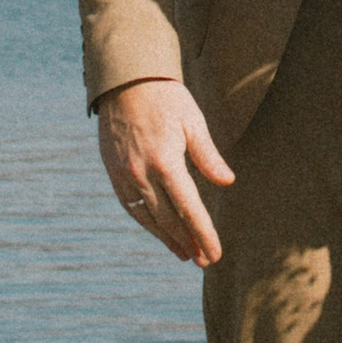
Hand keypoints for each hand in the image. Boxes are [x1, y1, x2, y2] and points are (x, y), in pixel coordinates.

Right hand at [96, 76, 233, 265]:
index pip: (188, 207)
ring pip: (147, 217)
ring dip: (167, 238)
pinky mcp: (113, 172)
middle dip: (188, 242)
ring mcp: (124, 175)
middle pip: (168, 219)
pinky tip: (160, 232)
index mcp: (165, 160)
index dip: (203, 233)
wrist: (125, 81)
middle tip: (203, 260)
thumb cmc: (166, 98)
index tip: (214, 253)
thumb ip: (208, 156)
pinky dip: (147, 223)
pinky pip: (130, 206)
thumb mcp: (193, 121)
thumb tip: (227, 182)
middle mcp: (142, 173)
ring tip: (184, 254)